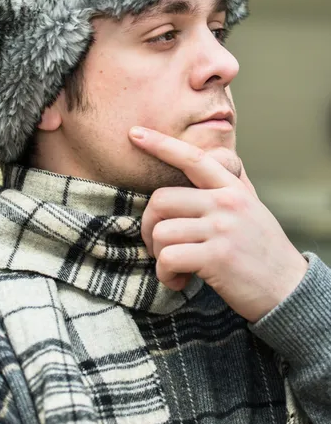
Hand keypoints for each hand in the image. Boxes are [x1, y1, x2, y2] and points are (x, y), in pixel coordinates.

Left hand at [129, 127, 308, 322]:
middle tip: (158, 246)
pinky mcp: (217, 258)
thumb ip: (219, 194)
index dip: (161, 144)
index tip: (135, 133)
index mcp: (232, 189)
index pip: (192, 159)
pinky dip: (165, 274)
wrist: (288, 289)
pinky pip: (168, 258)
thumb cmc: (260, 251)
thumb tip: (183, 181)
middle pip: (161, 200)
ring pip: (161, 232)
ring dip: (158, 255)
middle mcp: (226, 203)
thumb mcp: (247, 210)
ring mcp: (222, 229)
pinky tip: (179, 281)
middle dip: (148, 226)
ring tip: (175, 268)